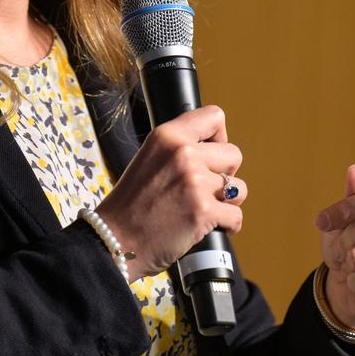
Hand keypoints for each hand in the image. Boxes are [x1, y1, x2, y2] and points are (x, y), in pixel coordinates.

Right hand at [96, 105, 245, 280]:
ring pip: (239, 188)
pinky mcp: (203, 211)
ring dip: (226, 201)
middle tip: (202, 189)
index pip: (214, 116)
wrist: (115, 239)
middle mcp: (183, 153)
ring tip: (202, 208)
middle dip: (225, 174)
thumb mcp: (149, 158)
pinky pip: (236, 216)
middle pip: (234, 154)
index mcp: (167, 136)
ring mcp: (194, 182)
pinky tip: (205, 226)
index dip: (218, 137)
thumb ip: (179, 148)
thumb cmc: (131, 204)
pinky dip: (226, 226)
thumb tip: (216, 149)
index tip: (209, 154)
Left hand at [314, 164, 354, 328]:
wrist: (354, 278)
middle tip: (344, 245)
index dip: (341, 210)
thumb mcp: (346, 213)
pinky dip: (353, 281)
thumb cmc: (351, 238)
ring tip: (354, 262)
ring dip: (347, 262)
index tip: (322, 221)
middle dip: (343, 239)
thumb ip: (353, 193)